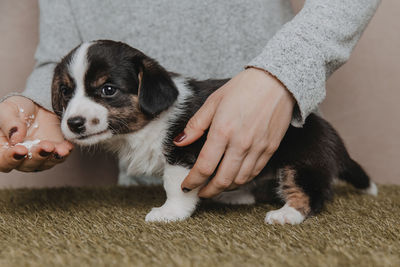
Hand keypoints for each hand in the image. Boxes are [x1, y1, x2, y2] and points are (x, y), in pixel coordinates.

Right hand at [0, 96, 72, 171]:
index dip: (11, 158)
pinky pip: (59, 157)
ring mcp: (38, 156)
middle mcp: (20, 157)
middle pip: (26, 165)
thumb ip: (8, 124)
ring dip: (51, 157)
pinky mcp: (54, 152)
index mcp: (3, 149)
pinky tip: (67, 147)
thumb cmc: (17, 109)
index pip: (3, 161)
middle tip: (44, 146)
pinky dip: (63, 153)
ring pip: (44, 163)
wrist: (37, 105)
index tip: (21, 150)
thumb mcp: (7, 111)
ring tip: (57, 148)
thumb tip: (15, 138)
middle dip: (36, 156)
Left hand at [175, 68, 294, 197]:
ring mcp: (258, 148)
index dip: (192, 181)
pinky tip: (234, 178)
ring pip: (239, 180)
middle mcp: (240, 144)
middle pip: (222, 180)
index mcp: (222, 131)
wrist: (277, 81)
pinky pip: (254, 173)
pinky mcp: (270, 149)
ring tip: (215, 187)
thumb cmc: (243, 88)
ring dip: (225, 188)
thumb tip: (179, 141)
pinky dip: (242, 180)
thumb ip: (196, 125)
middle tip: (199, 192)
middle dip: (208, 191)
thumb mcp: (213, 101)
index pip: (204, 167)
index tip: (186, 185)